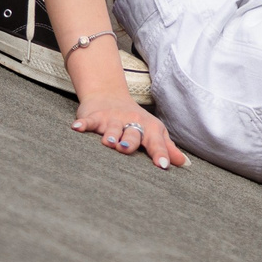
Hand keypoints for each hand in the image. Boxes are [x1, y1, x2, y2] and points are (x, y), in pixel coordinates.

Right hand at [72, 92, 186, 169]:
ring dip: (110, 134)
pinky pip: (89, 121)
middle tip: (127, 149)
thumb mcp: (154, 131)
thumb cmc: (135, 121)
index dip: (160, 153)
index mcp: (148, 128)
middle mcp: (131, 122)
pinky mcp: (95, 116)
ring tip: (108, 142)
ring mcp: (112, 119)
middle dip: (130, 141)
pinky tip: (76, 128)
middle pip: (133, 133)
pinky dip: (83, 124)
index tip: (163, 165)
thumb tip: (185, 164)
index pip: (155, 142)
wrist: (110, 95)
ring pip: (111, 128)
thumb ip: (167, 148)